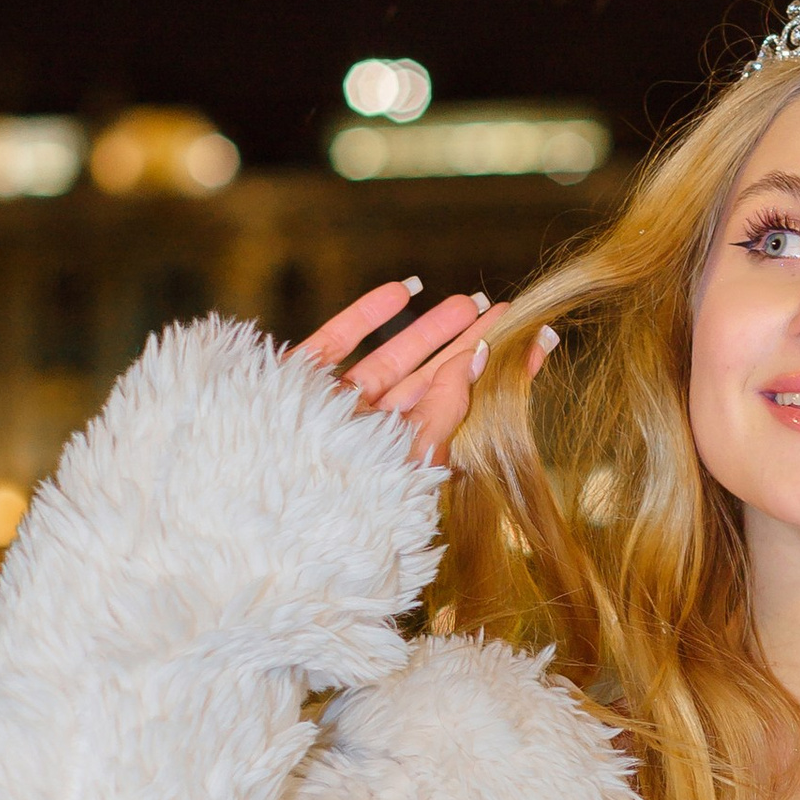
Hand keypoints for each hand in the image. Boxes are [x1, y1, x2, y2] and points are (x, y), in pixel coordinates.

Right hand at [297, 280, 550, 470]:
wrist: (268, 508)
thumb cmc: (350, 495)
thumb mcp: (412, 452)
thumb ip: (446, 404)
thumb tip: (480, 356)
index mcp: (402, 463)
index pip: (458, 411)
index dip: (493, 377)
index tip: (531, 342)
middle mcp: (371, 438)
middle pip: (427, 383)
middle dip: (464, 347)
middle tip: (501, 313)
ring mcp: (334, 410)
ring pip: (389, 361)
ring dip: (427, 329)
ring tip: (468, 302)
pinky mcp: (298, 385)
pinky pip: (339, 344)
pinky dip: (369, 316)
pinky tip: (403, 291)